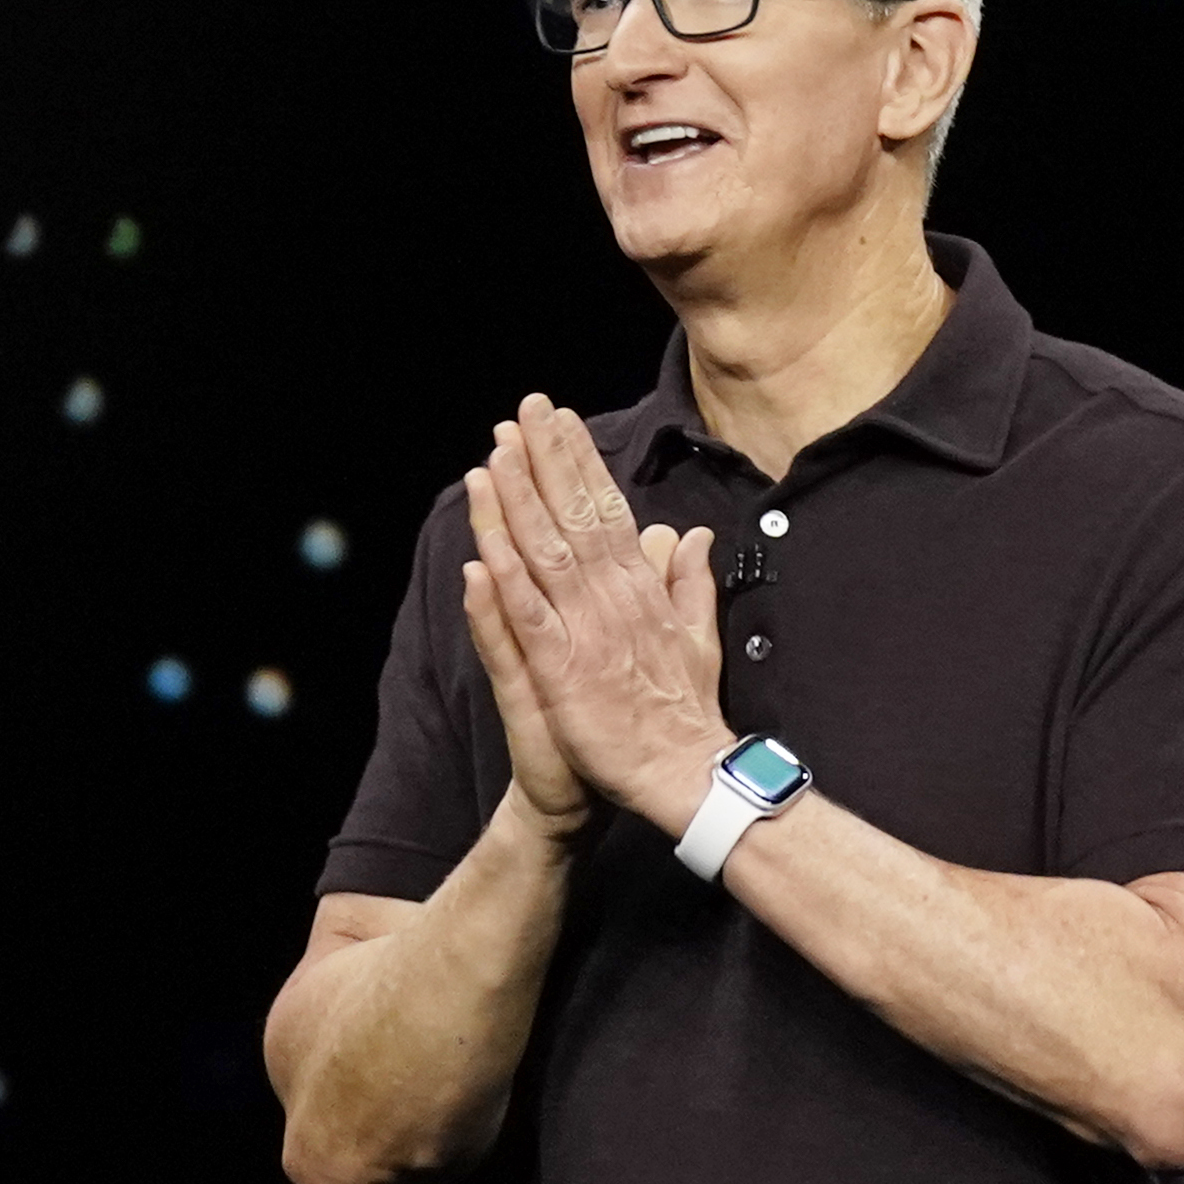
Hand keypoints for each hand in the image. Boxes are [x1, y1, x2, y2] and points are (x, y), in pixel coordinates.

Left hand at [469, 394, 730, 830]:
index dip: (580, 462)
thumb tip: (691, 535)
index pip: (607, 510)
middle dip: (548, 460)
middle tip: (524, 410)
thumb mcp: (697, 635)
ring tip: (497, 454)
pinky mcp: (562, 671)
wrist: (684, 773)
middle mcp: (614, 598)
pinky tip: (486, 545)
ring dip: (520, 502)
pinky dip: (508, 580)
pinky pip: (529, 617)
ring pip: (547, 554)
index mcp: (641, 588)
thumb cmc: (683, 711)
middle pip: (575, 516)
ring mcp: (587, 631)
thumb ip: (689, 582)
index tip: (559, 421)